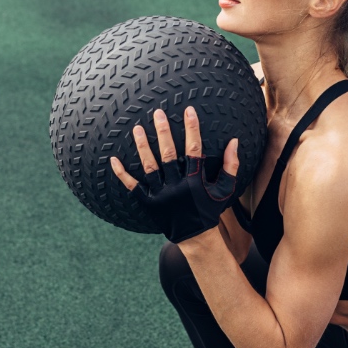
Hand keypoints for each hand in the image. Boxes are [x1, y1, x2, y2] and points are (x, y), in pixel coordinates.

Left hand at [110, 106, 239, 242]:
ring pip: (149, 167)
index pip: (194, 150)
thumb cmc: (210, 210)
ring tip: (137, 128)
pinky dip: (122, 173)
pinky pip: (132, 186)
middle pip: (168, 155)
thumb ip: (231, 165)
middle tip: (158, 113)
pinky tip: (113, 159)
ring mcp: (160, 195)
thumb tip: (234, 142)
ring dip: (143, 147)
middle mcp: (176, 187)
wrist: (195, 237)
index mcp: (195, 181)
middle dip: (164, 132)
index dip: (192, 129)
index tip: (189, 111)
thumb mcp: (224, 190)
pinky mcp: (148, 203)